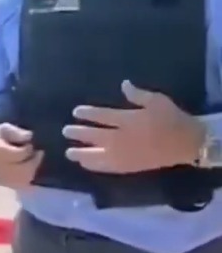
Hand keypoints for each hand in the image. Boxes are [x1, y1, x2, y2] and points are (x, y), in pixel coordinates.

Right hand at [0, 123, 43, 188]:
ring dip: (33, 169)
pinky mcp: (4, 183)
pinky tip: (30, 168)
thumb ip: (17, 132)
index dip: (29, 149)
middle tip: (39, 153)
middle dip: (34, 161)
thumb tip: (30, 136)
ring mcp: (1, 178)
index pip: (19, 154)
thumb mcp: (6, 128)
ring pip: (24, 179)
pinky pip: (21, 184)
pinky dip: (28, 176)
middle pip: (23, 169)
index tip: (32, 144)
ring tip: (35, 160)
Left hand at [62, 81, 205, 173]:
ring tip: (69, 152)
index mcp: (127, 120)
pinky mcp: (130, 167)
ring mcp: (125, 154)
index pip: (102, 116)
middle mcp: (122, 138)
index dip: (87, 114)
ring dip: (82, 153)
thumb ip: (137, 94)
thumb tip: (123, 84)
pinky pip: (108, 168)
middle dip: (79, 133)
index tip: (76, 112)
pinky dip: (95, 166)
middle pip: (95, 136)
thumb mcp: (156, 100)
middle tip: (65, 131)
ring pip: (98, 155)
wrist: (187, 142)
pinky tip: (85, 165)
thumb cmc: (171, 118)